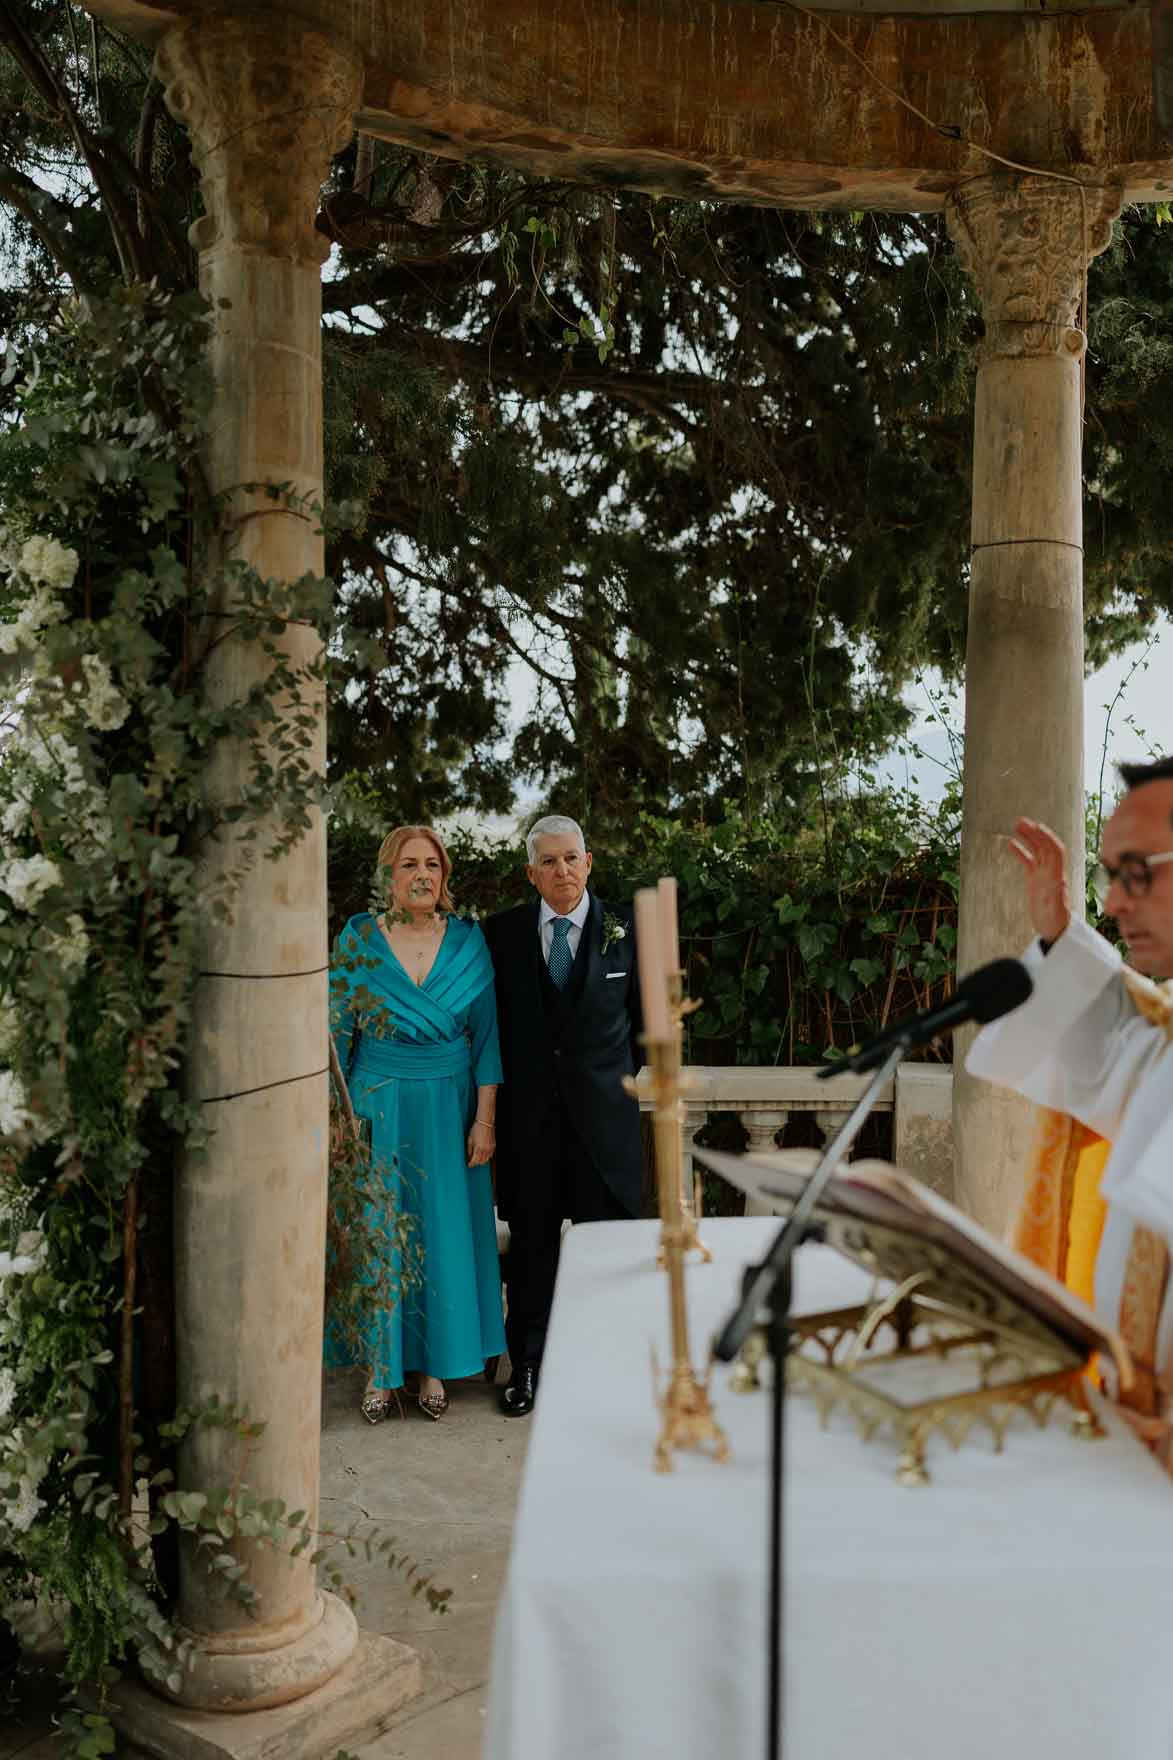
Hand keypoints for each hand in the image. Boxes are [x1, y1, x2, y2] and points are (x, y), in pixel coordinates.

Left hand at [467, 1119, 494, 1167]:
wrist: (485, 1122)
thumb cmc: (476, 1129)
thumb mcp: (469, 1139)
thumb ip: (469, 1149)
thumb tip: (469, 1156)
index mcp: (478, 1148)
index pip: (474, 1161)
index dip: (471, 1164)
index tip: (469, 1164)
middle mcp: (485, 1149)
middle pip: (481, 1162)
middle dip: (476, 1163)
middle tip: (472, 1162)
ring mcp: (490, 1148)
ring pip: (486, 1160)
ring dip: (481, 1161)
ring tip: (477, 1160)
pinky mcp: (493, 1146)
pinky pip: (490, 1155)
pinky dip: (486, 1157)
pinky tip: (483, 1155)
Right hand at [1006, 817, 1070, 943]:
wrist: (1055, 932)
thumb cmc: (1056, 923)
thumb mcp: (1056, 911)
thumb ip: (1056, 897)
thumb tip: (1059, 882)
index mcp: (1056, 877)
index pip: (1055, 852)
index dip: (1047, 838)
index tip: (1036, 827)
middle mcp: (1052, 873)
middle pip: (1045, 847)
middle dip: (1035, 833)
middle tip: (1021, 821)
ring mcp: (1044, 875)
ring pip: (1037, 851)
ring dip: (1029, 837)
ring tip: (1016, 825)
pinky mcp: (1036, 880)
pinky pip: (1029, 861)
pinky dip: (1021, 851)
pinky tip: (1010, 843)